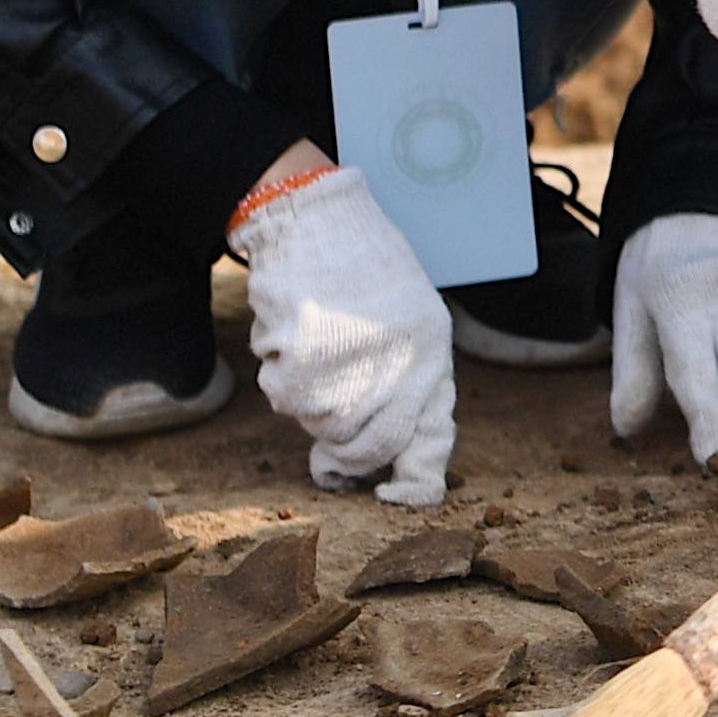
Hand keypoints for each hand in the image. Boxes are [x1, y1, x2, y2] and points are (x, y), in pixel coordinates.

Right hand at [232, 166, 458, 506]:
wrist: (320, 221)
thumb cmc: (368, 271)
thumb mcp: (414, 322)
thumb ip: (410, 380)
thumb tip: (399, 447)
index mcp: (433, 354)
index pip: (430, 435)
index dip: (414, 477)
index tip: (397, 496)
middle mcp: (398, 362)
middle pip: (366, 444)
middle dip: (346, 448)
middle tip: (332, 430)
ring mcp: (349, 361)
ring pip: (319, 421)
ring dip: (312, 399)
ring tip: (320, 348)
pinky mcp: (300, 354)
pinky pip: (284, 393)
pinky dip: (284, 373)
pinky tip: (296, 335)